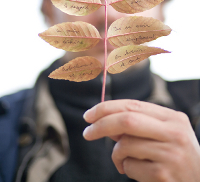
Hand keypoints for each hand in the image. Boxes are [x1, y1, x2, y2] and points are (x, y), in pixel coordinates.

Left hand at [83, 99, 199, 181]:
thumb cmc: (177, 157)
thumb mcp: (163, 135)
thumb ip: (138, 126)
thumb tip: (105, 122)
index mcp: (173, 118)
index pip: (133, 105)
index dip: (107, 108)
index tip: (89, 115)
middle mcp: (174, 132)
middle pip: (127, 121)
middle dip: (101, 125)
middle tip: (87, 133)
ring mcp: (171, 154)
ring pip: (125, 145)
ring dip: (117, 154)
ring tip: (125, 162)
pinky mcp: (164, 175)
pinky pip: (130, 167)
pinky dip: (126, 169)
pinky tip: (141, 173)